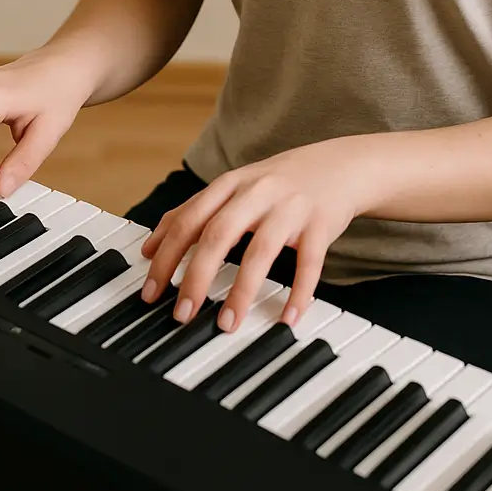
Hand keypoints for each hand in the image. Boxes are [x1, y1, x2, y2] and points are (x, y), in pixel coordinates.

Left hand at [139, 136, 389, 332]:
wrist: (341, 166)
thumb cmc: (280, 182)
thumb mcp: (235, 186)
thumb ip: (194, 211)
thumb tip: (150, 245)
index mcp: (230, 184)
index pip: (188, 220)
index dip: (166, 256)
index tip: (151, 292)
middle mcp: (257, 192)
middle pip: (218, 234)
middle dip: (196, 277)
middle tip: (182, 314)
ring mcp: (290, 208)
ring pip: (261, 251)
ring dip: (242, 291)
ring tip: (228, 324)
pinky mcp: (320, 224)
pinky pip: (309, 263)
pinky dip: (299, 293)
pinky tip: (288, 317)